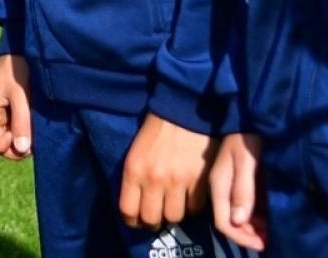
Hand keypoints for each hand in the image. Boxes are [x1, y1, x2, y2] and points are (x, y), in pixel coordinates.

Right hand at [0, 54, 32, 160]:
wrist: (23, 50)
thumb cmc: (18, 68)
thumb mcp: (20, 95)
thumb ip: (21, 122)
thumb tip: (22, 149)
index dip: (0, 145)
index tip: (16, 135)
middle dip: (14, 146)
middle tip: (32, 140)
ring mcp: (1, 114)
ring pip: (9, 139)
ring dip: (22, 139)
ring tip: (36, 130)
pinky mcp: (12, 111)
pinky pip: (16, 129)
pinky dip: (26, 131)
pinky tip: (36, 124)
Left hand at [119, 112, 214, 230]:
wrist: (186, 107)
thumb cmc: (158, 127)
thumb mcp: (136, 150)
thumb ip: (135, 177)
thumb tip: (137, 205)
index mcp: (134, 170)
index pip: (127, 211)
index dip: (132, 221)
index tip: (137, 220)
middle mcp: (154, 179)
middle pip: (152, 219)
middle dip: (153, 221)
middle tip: (157, 215)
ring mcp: (179, 181)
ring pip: (175, 217)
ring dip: (174, 213)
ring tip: (175, 203)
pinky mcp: (200, 181)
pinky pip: (196, 208)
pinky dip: (193, 205)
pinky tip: (190, 195)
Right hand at [210, 132, 267, 250]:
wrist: (250, 115)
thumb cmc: (247, 137)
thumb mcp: (246, 162)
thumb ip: (243, 190)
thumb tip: (239, 221)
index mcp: (219, 186)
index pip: (224, 223)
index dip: (241, 238)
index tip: (262, 244)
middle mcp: (222, 189)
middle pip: (231, 222)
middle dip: (250, 234)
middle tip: (271, 239)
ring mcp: (230, 185)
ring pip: (239, 215)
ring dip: (255, 226)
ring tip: (273, 230)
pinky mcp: (240, 181)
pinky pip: (245, 204)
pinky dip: (257, 214)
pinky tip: (270, 216)